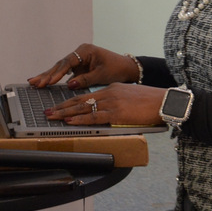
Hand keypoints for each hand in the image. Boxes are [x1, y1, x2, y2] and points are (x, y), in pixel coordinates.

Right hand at [28, 43, 139, 89]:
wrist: (126, 68)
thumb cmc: (116, 69)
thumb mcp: (102, 75)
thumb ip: (85, 79)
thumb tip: (69, 85)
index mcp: (85, 51)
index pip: (68, 62)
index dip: (57, 73)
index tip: (48, 82)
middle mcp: (79, 53)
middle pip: (60, 64)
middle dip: (47, 74)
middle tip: (34, 82)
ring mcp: (78, 60)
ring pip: (60, 68)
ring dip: (48, 76)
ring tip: (33, 82)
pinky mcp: (78, 67)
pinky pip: (64, 73)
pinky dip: (55, 78)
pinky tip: (44, 82)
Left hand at [45, 84, 165, 127]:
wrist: (164, 101)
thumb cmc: (150, 102)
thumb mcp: (129, 97)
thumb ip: (116, 101)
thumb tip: (106, 112)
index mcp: (111, 89)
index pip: (86, 96)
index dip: (70, 101)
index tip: (59, 105)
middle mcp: (108, 93)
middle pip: (79, 100)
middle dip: (61, 106)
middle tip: (47, 111)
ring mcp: (112, 103)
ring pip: (82, 108)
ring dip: (65, 113)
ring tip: (51, 117)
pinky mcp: (116, 113)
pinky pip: (93, 117)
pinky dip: (79, 120)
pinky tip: (69, 121)